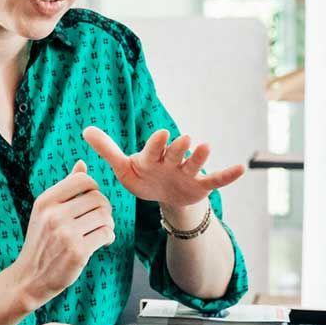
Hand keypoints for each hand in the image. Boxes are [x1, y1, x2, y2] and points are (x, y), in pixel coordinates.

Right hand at [4, 163, 113, 312]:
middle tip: (99, 220)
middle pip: (97, 198)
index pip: (82, 180)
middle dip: (104, 208)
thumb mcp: (45, 212)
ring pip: (104, 216)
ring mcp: (66, 233)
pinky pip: (106, 234)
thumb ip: (65, 189)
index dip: (94, 188)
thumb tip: (82, 164)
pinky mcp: (78, 251)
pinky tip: (100, 242)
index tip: (92, 201)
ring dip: (108, 224)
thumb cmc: (41, 242)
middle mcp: (54, 215)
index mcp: (45, 201)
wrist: (30, 277)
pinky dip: (108, 238)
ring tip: (100, 231)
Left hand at [83, 126, 244, 211]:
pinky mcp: (200, 185)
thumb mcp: (123, 167)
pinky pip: (215, 180)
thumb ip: (107, 149)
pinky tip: (241, 169)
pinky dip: (227, 175)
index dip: (156, 143)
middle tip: (183, 138)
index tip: (161, 134)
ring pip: (194, 163)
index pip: (153, 149)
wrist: (163, 195)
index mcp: (151, 157)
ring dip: (199, 156)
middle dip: (178, 148)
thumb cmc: (142, 177)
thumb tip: (85, 129)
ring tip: (206, 146)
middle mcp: (171, 161)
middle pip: (175, 153)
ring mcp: (187, 172)